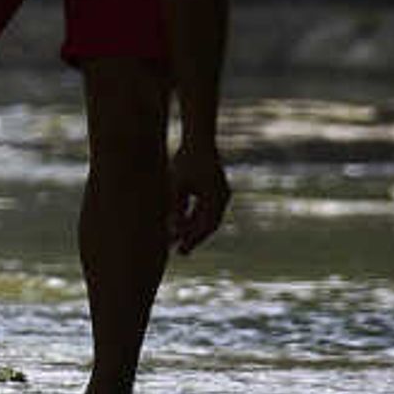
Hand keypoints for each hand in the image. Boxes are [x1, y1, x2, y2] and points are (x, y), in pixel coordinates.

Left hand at [168, 135, 229, 253]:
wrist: (198, 140)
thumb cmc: (185, 161)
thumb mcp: (176, 185)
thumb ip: (175, 207)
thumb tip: (171, 230)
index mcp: (214, 197)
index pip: (205, 225)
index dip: (192, 239)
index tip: (180, 251)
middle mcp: (222, 197)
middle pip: (209, 224)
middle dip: (194, 238)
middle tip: (181, 253)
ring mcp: (222, 193)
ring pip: (209, 218)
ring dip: (195, 230)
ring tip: (180, 242)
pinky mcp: (217, 189)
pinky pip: (208, 209)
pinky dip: (196, 218)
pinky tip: (182, 225)